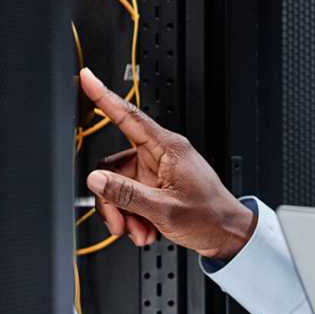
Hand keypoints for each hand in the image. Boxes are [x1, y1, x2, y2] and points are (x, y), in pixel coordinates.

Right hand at [78, 67, 256, 257]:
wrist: (226, 234)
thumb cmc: (209, 216)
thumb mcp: (164, 209)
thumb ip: (127, 193)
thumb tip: (96, 180)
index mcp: (168, 148)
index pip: (129, 117)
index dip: (104, 96)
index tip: (88, 79)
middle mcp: (159, 156)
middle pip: (113, 167)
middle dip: (112, 199)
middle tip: (121, 222)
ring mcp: (156, 172)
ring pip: (118, 186)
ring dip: (124, 213)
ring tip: (140, 230)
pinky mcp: (155, 187)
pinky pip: (129, 196)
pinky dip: (132, 216)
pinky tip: (146, 229)